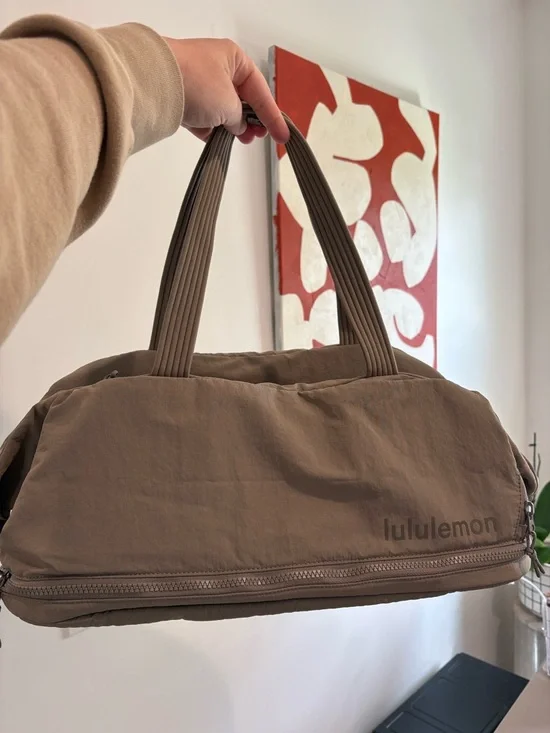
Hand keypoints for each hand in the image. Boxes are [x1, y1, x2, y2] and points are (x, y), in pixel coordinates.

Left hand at [163, 37, 288, 144]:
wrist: (156, 83)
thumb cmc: (196, 81)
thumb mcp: (230, 104)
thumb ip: (240, 118)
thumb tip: (239, 126)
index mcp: (234, 59)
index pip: (260, 90)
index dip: (272, 116)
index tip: (282, 135)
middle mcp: (217, 67)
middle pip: (242, 99)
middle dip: (251, 121)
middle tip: (258, 138)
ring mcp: (199, 83)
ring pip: (222, 110)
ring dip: (231, 126)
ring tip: (239, 140)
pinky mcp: (184, 98)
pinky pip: (204, 118)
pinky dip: (211, 129)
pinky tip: (218, 139)